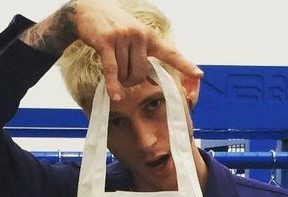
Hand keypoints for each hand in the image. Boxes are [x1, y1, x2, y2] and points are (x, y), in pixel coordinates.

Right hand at [26, 1, 201, 100]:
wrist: (88, 10)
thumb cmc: (114, 28)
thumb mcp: (133, 39)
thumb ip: (143, 57)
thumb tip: (153, 81)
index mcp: (148, 36)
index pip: (170, 52)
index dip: (185, 64)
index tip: (199, 74)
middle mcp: (139, 35)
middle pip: (141, 74)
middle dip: (131, 82)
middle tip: (122, 77)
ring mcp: (123, 37)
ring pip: (125, 74)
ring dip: (118, 79)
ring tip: (111, 69)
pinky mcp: (106, 42)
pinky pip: (112, 70)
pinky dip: (113, 84)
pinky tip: (114, 95)